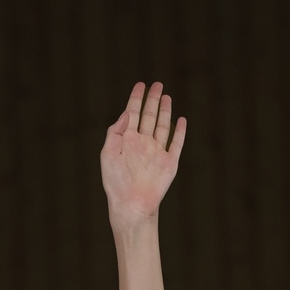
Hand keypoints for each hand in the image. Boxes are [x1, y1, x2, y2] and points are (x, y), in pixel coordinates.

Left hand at [100, 82, 185, 223]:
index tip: (140, 85)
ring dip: (165, 111)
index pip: (132, 113)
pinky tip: (181, 120)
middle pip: (149, 116)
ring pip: (163, 126)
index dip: (136, 98)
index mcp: (127, 140)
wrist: (131, 204)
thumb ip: (115, 132)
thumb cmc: (116, 183)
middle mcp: (143, 144)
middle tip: (157, 85)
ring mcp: (157, 152)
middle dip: (153, 99)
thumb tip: (127, 112)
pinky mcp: (169, 163)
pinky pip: (176, 144)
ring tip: (166, 96)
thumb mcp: (108, 154)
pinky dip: (180, 131)